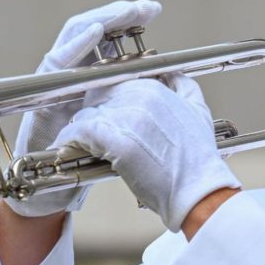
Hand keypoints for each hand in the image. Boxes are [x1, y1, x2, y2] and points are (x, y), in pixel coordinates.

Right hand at [7, 0, 161, 217]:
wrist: (52, 191)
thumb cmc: (87, 159)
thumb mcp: (122, 125)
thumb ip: (140, 102)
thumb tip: (176, 78)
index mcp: (91, 79)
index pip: (109, 39)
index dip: (129, 21)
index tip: (154, 10)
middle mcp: (71, 74)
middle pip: (92, 31)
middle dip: (118, 15)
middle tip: (145, 7)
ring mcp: (54, 82)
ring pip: (73, 38)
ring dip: (100, 21)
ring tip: (124, 11)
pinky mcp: (40, 95)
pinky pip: (56, 63)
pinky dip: (75, 45)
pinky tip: (94, 34)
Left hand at [53, 75, 241, 231]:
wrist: (197, 190)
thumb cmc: (197, 158)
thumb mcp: (198, 110)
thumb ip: (183, 84)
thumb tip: (171, 74)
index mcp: (154, 88)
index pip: (115, 82)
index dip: (105, 99)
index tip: (101, 113)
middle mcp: (139, 98)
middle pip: (97, 96)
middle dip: (91, 112)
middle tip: (86, 130)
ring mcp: (126, 118)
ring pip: (86, 113)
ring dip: (79, 128)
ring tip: (74, 142)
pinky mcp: (115, 141)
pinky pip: (80, 132)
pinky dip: (70, 140)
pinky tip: (66, 149)